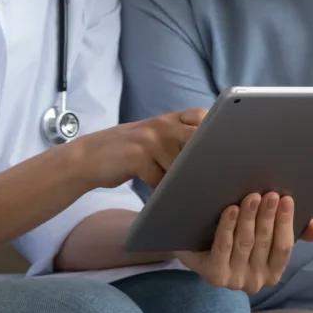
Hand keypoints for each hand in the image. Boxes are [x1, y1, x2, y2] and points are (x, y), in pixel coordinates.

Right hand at [74, 109, 206, 188]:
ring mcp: (149, 140)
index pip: (201, 116)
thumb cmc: (127, 151)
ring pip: (180, 164)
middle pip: (196, 139)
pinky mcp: (138, 158)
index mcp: (167, 119)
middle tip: (214, 175)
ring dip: (183, 180)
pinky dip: (163, 191)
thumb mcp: (152, 136)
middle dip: (205, 158)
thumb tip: (212, 156)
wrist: (88, 157)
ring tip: (188, 192)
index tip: (224, 148)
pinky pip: (161, 179)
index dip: (214, 131)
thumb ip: (176, 138)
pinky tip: (162, 196)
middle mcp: (160, 125)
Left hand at [175, 192, 312, 293]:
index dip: (286, 222)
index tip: (287, 199)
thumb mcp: (265, 232)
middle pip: (264, 243)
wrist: (194, 244)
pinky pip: (223, 248)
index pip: (284, 247)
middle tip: (270, 193)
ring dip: (250, 218)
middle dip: (268, 216)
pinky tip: (231, 209)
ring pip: (245, 243)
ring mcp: (233, 280)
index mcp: (272, 272)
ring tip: (252, 196)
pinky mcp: (213, 274)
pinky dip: (228, 227)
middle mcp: (255, 281)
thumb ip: (294, 231)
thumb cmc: (237, 234)